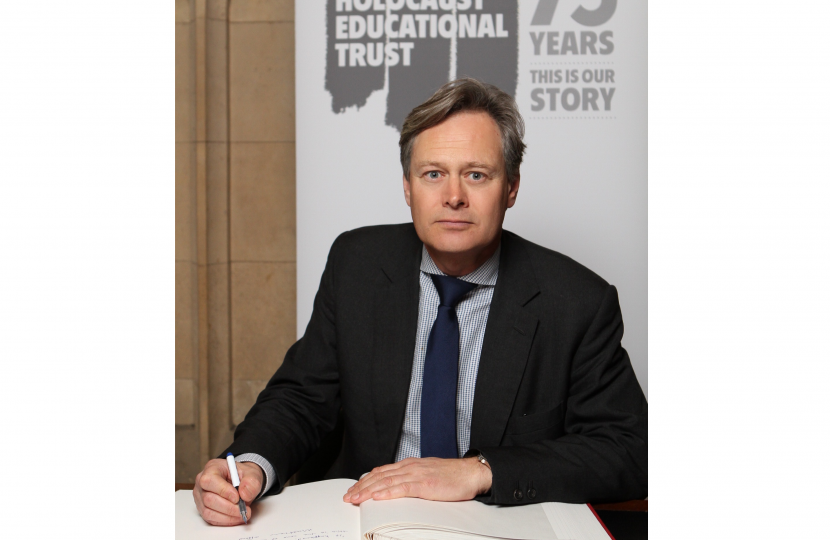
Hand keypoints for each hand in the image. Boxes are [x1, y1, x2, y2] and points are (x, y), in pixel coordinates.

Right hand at [193, 458, 263, 525]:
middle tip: (243, 509)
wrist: (241, 481)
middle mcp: (202, 482)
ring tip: (242, 514)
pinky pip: (210, 518)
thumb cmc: (242, 475)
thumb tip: (244, 494)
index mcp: (212, 468)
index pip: (209, 480)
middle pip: (208, 499)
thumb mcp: (251, 473)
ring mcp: (200, 496)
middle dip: (228, 507)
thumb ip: (251, 481)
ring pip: (208, 511)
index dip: (223, 491)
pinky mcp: (203, 508)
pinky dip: (225, 520)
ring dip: (227, 516)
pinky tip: (236, 518)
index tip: (237, 498)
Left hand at [342, 457, 491, 504]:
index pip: (382, 472)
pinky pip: (402, 488)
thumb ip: (411, 480)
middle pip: (379, 476)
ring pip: (386, 481)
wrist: (470, 473)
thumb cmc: (452, 477)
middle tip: (348, 496)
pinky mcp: (424, 484)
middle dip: (361, 486)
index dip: (365, 480)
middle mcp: (410, 467)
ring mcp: (416, 474)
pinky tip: (377, 497)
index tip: (354, 489)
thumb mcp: (427, 475)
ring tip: (356, 498)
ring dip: (369, 490)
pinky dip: (387, 492)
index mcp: (410, 465)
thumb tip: (396, 488)